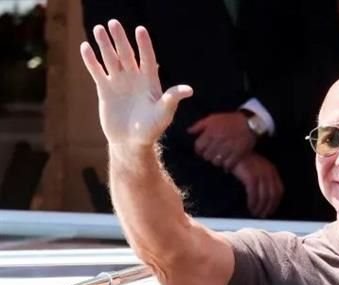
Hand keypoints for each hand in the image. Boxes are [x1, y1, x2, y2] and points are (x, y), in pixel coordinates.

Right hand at [80, 21, 192, 147]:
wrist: (131, 142)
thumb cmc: (151, 129)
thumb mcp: (163, 114)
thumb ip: (172, 99)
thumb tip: (189, 90)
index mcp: (149, 82)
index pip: (147, 58)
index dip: (144, 45)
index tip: (140, 30)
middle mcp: (134, 78)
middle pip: (126, 54)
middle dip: (120, 40)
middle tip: (113, 23)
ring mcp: (119, 83)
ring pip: (111, 59)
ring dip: (105, 45)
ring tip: (99, 29)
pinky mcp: (105, 89)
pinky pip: (97, 71)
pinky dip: (91, 60)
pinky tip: (86, 47)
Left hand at [188, 112, 256, 169]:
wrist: (249, 123)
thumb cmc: (229, 120)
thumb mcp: (213, 118)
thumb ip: (199, 125)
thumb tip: (188, 132)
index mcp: (210, 132)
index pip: (198, 146)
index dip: (199, 150)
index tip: (201, 151)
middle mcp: (218, 141)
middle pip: (207, 155)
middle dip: (207, 156)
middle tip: (211, 155)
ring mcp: (228, 148)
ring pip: (217, 161)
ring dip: (216, 162)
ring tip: (218, 160)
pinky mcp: (238, 154)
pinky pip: (229, 164)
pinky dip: (226, 167)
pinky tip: (226, 166)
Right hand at [231, 153, 283, 217]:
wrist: (231, 151)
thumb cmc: (242, 162)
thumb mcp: (257, 169)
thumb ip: (263, 179)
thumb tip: (264, 197)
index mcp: (272, 170)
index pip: (279, 190)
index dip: (276, 203)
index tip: (270, 211)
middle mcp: (268, 172)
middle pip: (273, 195)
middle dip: (268, 207)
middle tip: (262, 215)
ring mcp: (260, 173)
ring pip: (264, 196)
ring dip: (260, 207)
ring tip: (255, 213)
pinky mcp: (251, 176)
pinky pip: (254, 193)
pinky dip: (253, 202)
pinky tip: (250, 207)